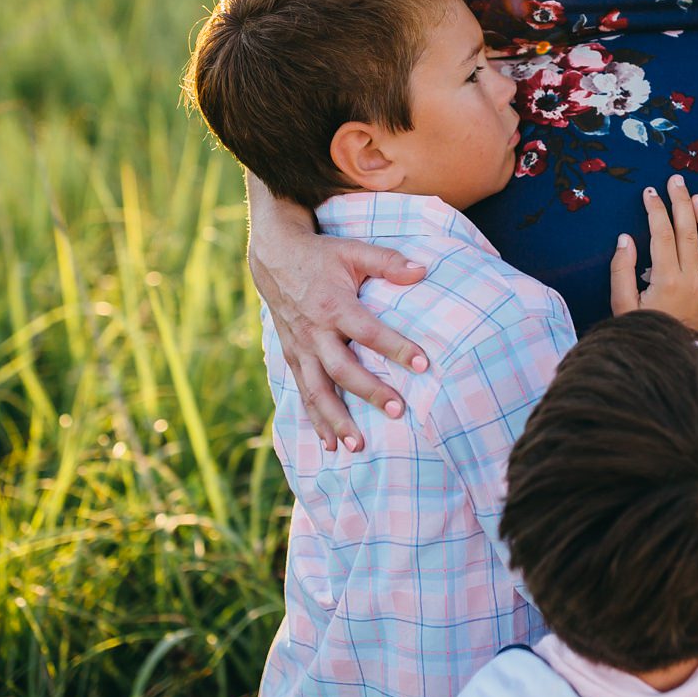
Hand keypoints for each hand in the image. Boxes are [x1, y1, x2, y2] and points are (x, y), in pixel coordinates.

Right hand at [248, 181, 427, 452]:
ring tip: (358, 445)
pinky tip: (331, 445)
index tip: (423, 363)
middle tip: (398, 411)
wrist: (273, 256)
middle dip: (369, 392)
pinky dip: (316, 420)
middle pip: (342, 369)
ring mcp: (300, 348)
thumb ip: (389, 262)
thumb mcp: (354, 250)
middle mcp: (314, 331)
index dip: (396, 347)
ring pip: (317, 391)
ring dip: (337, 420)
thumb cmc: (321, 255)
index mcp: (333, 305)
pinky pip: (303, 394)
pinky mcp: (291, 357)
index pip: (368, 332)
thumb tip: (424, 270)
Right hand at [610, 175, 697, 333]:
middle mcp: (691, 280)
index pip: (663, 234)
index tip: (650, 192)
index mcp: (666, 281)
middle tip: (676, 180)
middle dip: (681, 202)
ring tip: (697, 197)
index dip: (656, 210)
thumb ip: (621, 270)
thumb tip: (625, 239)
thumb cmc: (642, 332)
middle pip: (688, 231)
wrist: (670, 361)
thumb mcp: (622, 305)